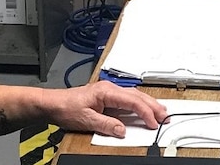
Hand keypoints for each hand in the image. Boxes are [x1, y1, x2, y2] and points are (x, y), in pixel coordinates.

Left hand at [41, 81, 167, 137]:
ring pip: (134, 96)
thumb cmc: (66, 107)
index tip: (153, 123)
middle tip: (165, 117)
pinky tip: (143, 110)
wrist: (53, 103)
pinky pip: (127, 100)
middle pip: (137, 96)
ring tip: (160, 113)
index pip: (133, 101)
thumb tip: (122, 130)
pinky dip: (138, 105)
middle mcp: (109, 88)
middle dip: (153, 106)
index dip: (146, 113)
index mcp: (106, 91)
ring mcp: (108, 92)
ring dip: (148, 105)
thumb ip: (106, 125)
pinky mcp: (106, 97)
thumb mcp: (86, 120)